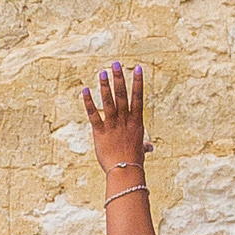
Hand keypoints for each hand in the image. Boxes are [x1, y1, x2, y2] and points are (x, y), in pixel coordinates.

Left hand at [79, 62, 148, 181]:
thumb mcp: (140, 150)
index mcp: (136, 121)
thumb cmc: (133, 161)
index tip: (138, 69)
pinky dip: (88, 102)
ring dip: (105, 86)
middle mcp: (125, 120)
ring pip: (109, 101)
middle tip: (116, 63)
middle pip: (122, 95)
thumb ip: (143, 145)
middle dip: (119, 78)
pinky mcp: (100, 132)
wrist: (125, 171)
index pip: (138, 98)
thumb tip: (149, 148)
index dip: (138, 82)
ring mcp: (113, 125)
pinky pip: (93, 114)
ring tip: (102, 72)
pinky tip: (84, 90)